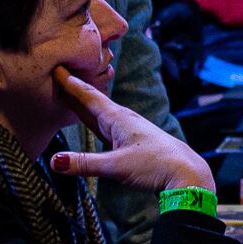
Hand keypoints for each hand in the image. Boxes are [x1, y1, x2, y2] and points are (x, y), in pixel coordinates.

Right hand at [50, 69, 212, 193]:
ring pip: (101, 112)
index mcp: (119, 119)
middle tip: (58, 73)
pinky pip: (109, 125)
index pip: (88, 97)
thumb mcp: (116, 167)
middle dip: (75, 88)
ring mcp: (131, 130)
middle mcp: (125, 120)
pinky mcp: (136, 142)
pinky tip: (96, 120)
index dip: (71, 84)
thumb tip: (54, 161)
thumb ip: (85, 163)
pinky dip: (96, 118)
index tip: (56, 68)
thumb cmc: (156, 167)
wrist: (188, 176)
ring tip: (71, 93)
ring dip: (85, 102)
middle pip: (93, 101)